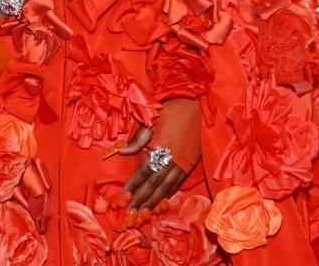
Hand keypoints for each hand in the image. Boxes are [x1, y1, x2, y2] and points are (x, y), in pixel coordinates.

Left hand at [113, 98, 201, 221]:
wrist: (197, 106)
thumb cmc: (172, 110)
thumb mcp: (151, 120)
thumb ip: (137, 139)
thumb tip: (121, 151)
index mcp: (160, 147)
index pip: (144, 172)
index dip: (133, 185)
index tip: (123, 196)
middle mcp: (172, 158)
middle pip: (154, 184)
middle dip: (142, 199)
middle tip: (131, 213)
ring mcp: (183, 163)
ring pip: (167, 186)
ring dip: (154, 201)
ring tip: (144, 212)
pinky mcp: (191, 163)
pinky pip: (178, 182)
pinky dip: (169, 193)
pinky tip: (162, 200)